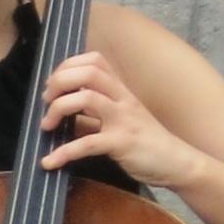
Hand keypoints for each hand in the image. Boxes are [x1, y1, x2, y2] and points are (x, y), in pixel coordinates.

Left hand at [40, 51, 203, 187]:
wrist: (177, 162)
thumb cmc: (144, 141)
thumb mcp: (118, 118)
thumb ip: (93, 111)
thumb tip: (59, 111)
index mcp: (120, 90)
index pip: (94, 61)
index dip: (68, 66)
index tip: (53, 85)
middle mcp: (122, 99)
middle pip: (88, 72)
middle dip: (60, 82)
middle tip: (46, 101)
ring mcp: (123, 119)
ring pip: (87, 98)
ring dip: (58, 108)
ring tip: (46, 126)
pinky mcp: (122, 143)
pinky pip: (87, 143)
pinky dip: (63, 153)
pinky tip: (49, 162)